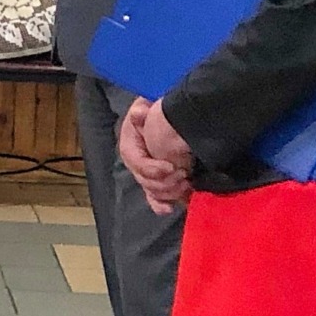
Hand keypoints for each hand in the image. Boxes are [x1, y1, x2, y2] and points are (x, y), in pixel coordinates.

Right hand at [118, 98, 195, 215]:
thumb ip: (142, 111)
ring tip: (186, 184)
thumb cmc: (154, 112)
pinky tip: (170, 208)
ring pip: (152, 191)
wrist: (166, 119)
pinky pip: (155, 198)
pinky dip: (161, 205)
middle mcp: (135, 163)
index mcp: (130, 145)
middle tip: (184, 175)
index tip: (171, 167)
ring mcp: (145, 175)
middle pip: (145, 181)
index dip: (152, 168)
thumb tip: (139, 112)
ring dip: (169, 192)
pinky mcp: (156, 183)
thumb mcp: (146, 107)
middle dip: (165, 182)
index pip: (136, 162)